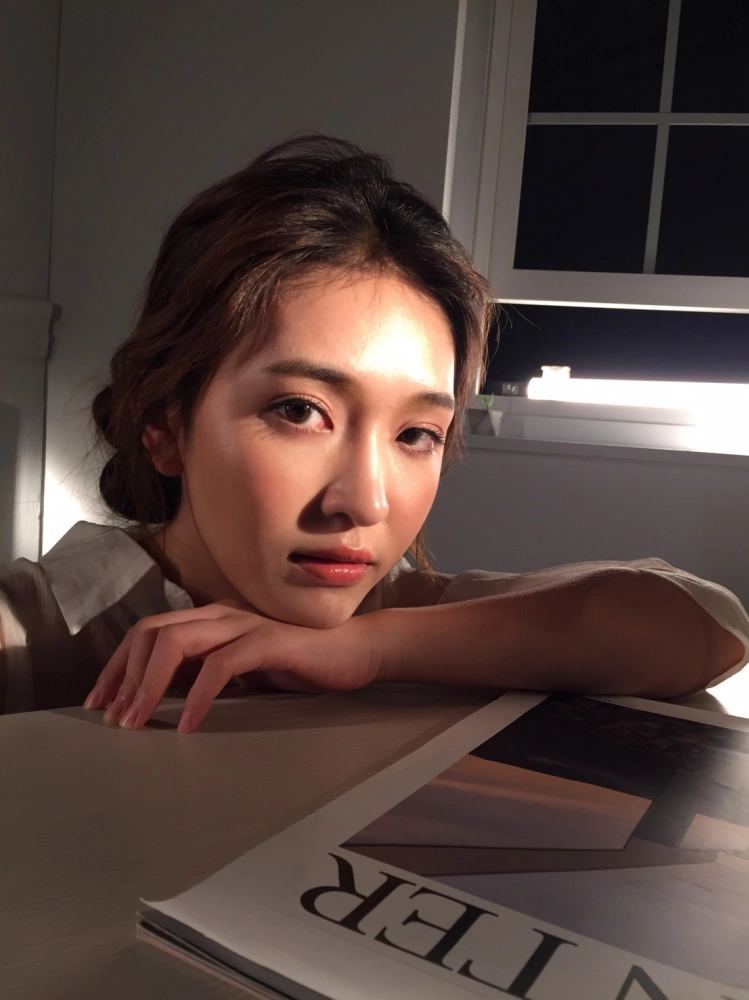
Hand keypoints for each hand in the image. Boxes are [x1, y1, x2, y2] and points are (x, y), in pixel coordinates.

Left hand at [82, 600, 380, 731]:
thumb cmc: (300, 663)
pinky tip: (188, 724)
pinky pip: (220, 666)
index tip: (103, 703)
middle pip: (152, 633)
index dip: (119, 666)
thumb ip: (205, 673)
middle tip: (112, 718)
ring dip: (149, 685)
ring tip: (137, 722)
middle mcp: (221, 614)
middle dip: (124, 676)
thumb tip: (161, 697)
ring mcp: (244, 625)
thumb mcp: (242, 670)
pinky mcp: (268, 642)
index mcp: (211, 619)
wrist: (355, 651)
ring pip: (177, 643)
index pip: (149, 632)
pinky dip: (197, 696)